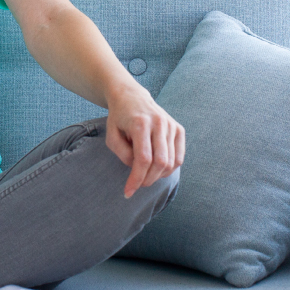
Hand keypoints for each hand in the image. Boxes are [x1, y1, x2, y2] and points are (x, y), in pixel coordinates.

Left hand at [104, 83, 184, 198]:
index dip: (136, 179)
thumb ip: (122, 154)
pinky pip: (178, 157)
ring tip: (145, 174)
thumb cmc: (119, 118)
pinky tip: (157, 168)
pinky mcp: (178, 129)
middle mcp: (159, 123)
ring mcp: (171, 125)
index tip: (128, 192)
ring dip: (158, 176)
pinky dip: (169, 168)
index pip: (143, 159)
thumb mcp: (111, 135)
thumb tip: (137, 169)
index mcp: (140, 123)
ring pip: (171, 162)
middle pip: (160, 163)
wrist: (131, 97)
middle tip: (137, 184)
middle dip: (148, 180)